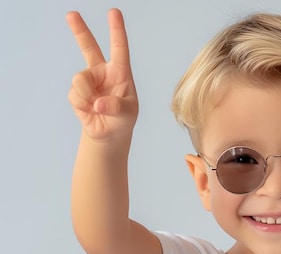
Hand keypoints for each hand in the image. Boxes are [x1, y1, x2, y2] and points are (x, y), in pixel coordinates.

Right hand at [66, 9, 137, 140]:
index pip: (119, 48)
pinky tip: (89, 110)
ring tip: (96, 107)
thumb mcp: (127, 113)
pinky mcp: (76, 92)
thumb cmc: (123, 119)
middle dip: (79, 30)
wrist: (109, 133)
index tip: (114, 12)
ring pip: (79, 79)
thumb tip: (98, 103)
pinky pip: (75, 94)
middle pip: (88, 47)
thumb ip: (116, 107)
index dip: (116, 30)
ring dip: (87, 96)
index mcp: (120, 72)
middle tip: (71, 14)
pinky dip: (82, 105)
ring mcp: (88, 80)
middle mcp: (102, 72)